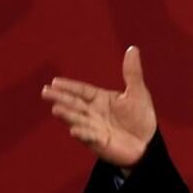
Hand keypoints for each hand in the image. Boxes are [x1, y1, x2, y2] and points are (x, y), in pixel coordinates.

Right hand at [41, 46, 156, 166]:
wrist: (146, 143)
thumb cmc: (140, 117)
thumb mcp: (138, 93)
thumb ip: (132, 73)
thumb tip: (133, 49)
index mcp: (100, 99)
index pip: (82, 91)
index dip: (69, 86)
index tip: (55, 82)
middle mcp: (93, 113)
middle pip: (74, 104)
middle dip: (60, 98)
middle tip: (45, 92)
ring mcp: (93, 128)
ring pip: (78, 120)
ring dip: (67, 115)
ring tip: (56, 110)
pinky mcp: (98, 143)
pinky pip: (89, 138)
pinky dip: (83, 134)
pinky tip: (74, 131)